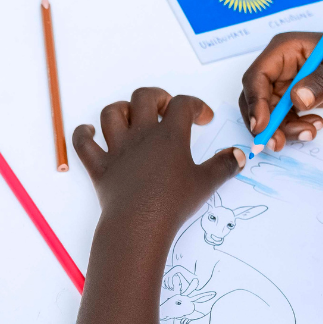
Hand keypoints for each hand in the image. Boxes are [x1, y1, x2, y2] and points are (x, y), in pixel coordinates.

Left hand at [72, 89, 241, 235]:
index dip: (196, 105)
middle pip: (144, 97)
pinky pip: (82, 143)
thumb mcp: (206, 184)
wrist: (139, 226)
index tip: (202, 119)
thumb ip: (225, 165)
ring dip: (122, 109)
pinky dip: (83, 134)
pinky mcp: (99, 166)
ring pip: (111, 113)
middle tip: (166, 110)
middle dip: (157, 97)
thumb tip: (240, 154)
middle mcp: (141, 136)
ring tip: (133, 119)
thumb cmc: (173, 204)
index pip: (183, 104)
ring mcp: (117, 150)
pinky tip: (91, 132)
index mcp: (169, 136)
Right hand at [237, 31, 322, 151]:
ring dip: (282, 129)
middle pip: (255, 99)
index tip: (262, 127)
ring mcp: (285, 83)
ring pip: (268, 114)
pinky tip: (315, 126)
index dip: (254, 103)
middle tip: (277, 144)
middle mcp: (279, 66)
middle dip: (264, 124)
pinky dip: (294, 128)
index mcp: (285, 49)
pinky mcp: (293, 99)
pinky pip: (283, 120)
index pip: (256, 77)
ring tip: (310, 132)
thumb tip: (297, 99)